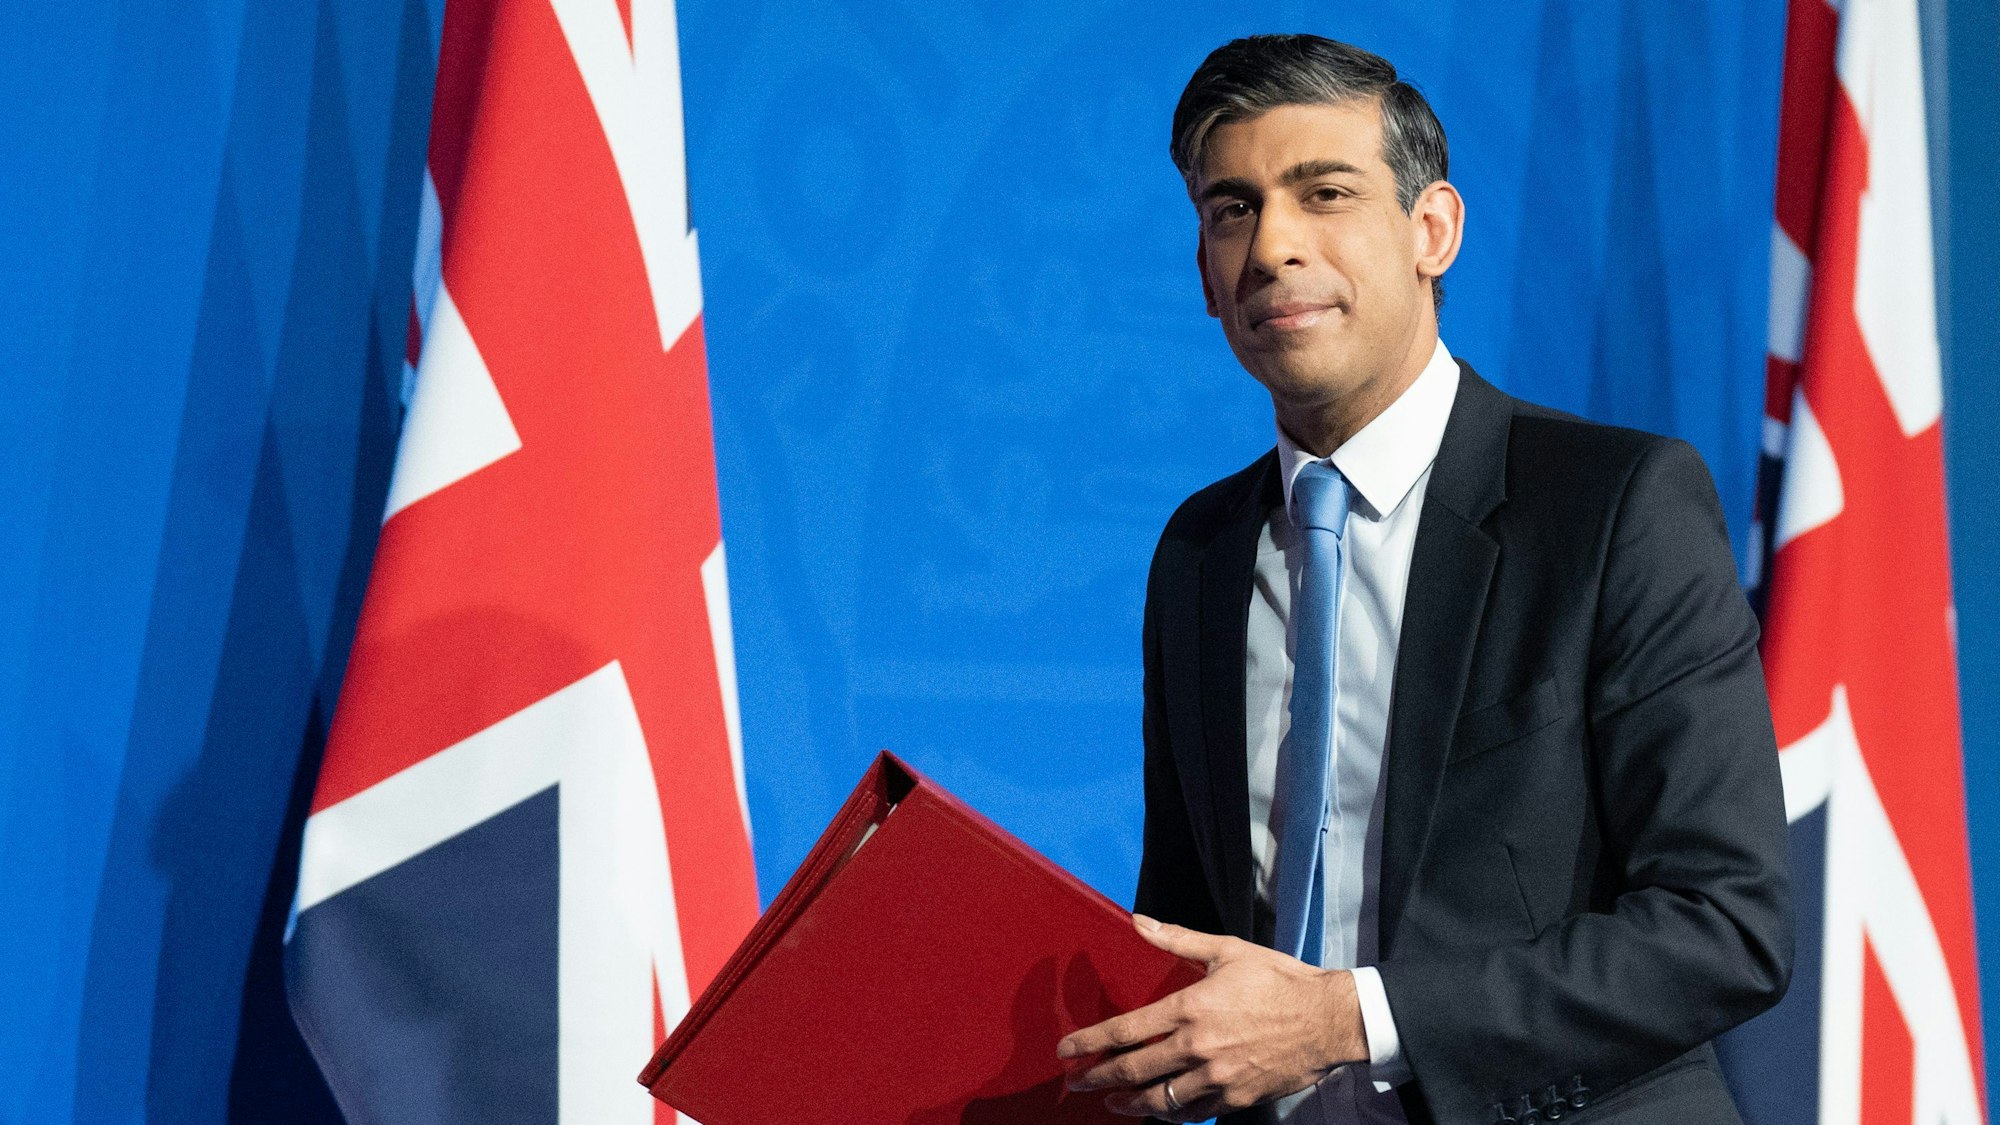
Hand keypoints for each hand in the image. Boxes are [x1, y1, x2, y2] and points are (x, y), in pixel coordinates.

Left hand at [1056, 915, 1368, 1120]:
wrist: (1328, 1019)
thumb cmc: (1279, 980)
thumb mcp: (1227, 950)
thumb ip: (1177, 940)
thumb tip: (1138, 922)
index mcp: (1190, 1008)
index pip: (1124, 1030)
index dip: (1089, 1043)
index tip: (1066, 1052)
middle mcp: (1198, 1047)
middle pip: (1134, 1070)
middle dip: (1099, 1079)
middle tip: (1077, 1084)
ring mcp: (1217, 1076)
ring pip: (1161, 1101)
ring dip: (1130, 1104)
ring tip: (1113, 1104)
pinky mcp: (1237, 1097)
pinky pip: (1194, 1114)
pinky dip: (1172, 1116)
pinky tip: (1160, 1113)